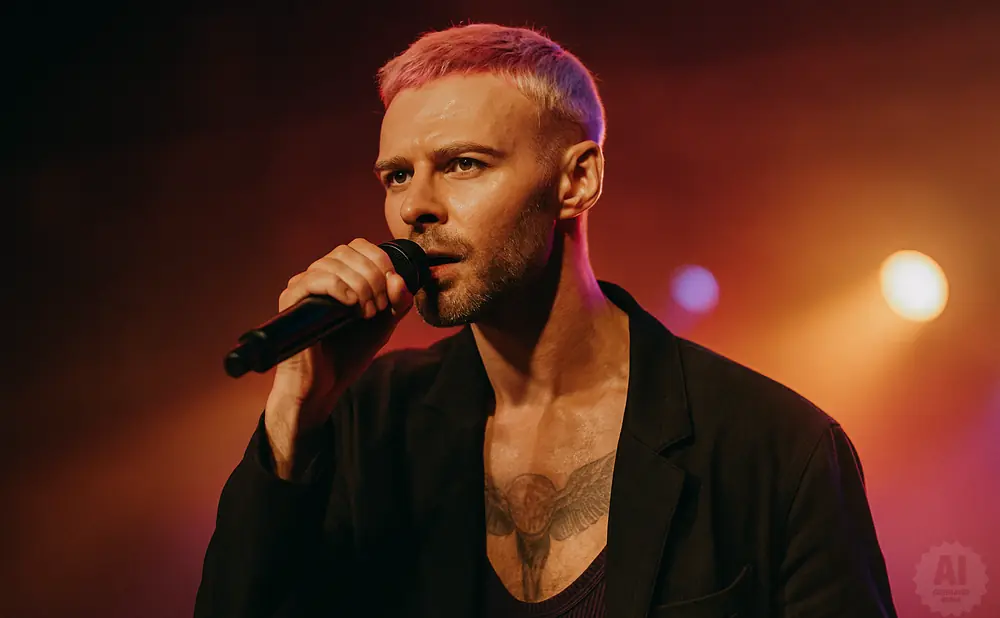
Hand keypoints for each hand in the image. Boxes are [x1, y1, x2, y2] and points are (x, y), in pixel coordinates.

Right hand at [263, 238, 412, 476]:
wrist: (324, 386)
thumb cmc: (349, 354)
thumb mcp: (384, 324)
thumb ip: (398, 302)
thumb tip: (397, 278)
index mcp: (340, 276)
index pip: (359, 246)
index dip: (380, 260)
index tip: (392, 289)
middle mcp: (319, 276)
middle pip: (347, 251)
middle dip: (373, 275)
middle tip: (380, 306)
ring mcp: (303, 287)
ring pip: (332, 262)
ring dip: (360, 284)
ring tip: (367, 312)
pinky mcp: (291, 301)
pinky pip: (314, 279)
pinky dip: (340, 287)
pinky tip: (352, 305)